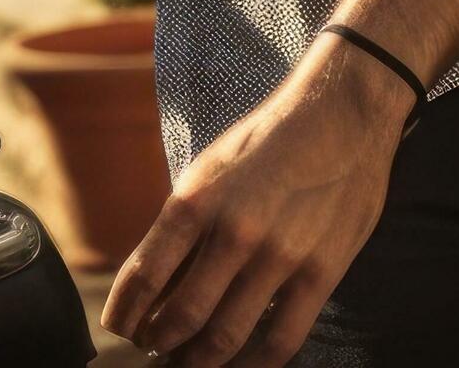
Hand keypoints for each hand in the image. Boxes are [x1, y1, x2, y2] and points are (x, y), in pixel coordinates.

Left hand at [100, 39, 414, 365]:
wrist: (341, 116)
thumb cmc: (267, 142)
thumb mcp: (209, 169)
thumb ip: (183, 225)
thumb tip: (154, 282)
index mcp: (196, 200)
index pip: (144, 274)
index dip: (124, 312)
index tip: (117, 328)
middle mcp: (233, 232)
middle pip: (182, 316)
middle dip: (158, 343)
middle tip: (152, 350)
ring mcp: (280, 257)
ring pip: (227, 336)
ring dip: (198, 360)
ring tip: (186, 363)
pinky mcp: (321, 274)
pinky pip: (282, 339)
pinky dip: (254, 364)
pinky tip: (238, 366)